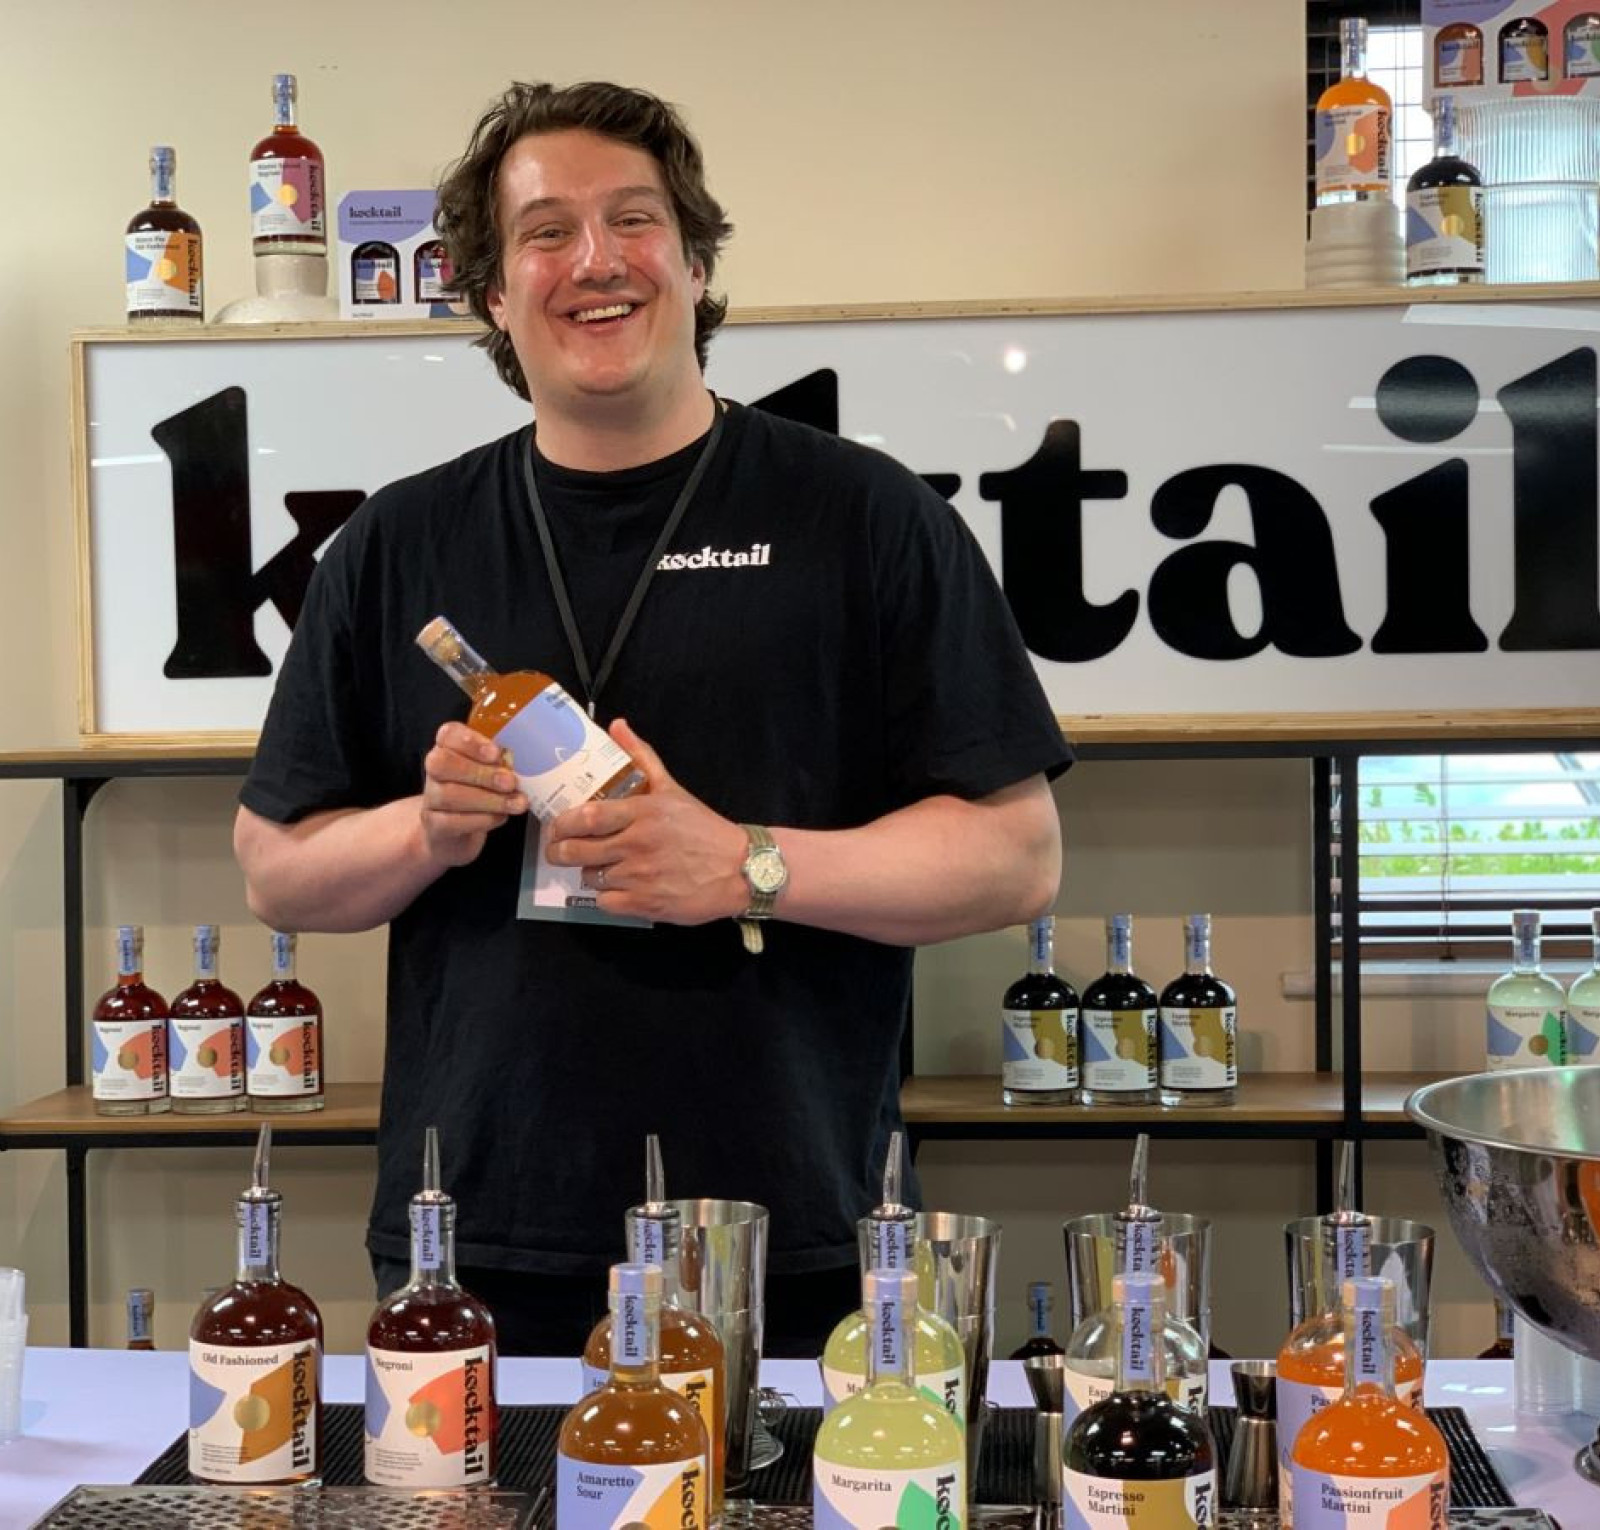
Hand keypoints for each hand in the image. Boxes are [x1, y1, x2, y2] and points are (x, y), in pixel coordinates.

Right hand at [418, 721, 527, 867]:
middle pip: (443, 763)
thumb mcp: (493, 769)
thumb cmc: (482, 790)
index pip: (448, 734)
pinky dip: (482, 819)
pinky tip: (501, 817)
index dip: (471, 742)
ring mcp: (431, 798)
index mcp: (448, 747)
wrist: (458, 830)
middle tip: (510, 782)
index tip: (496, 753)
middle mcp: (434, 770)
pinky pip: (453, 821)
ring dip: (488, 799)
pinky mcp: (434, 825)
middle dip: (480, 773)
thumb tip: (529, 762)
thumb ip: (504, 761)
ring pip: (449, 795)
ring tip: (516, 803)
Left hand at [544, 719, 748, 924]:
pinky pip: (605, 902)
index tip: (556, 826)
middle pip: (577, 851)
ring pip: (590, 877)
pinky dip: (606, 896)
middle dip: (558, 852)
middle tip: (558, 850)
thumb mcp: (672, 789)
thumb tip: (617, 725)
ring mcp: (640, 877)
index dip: (561, 824)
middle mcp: (637, 844)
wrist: (740, 869)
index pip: (585, 817)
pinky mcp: (646, 904)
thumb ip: (642, 757)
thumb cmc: (704, 828)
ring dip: (589, 873)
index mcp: (643, 813)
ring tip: (599, 866)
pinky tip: (617, 887)